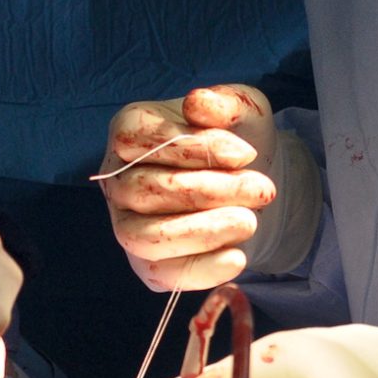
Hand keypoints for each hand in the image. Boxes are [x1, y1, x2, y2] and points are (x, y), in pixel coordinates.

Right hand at [98, 85, 316, 290]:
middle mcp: (117, 179)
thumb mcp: (242, 111)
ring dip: (199, 232)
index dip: (189, 148)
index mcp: (130, 131)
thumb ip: (222, 103)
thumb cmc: (237, 141)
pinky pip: (161, 274)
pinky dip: (201, 269)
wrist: (253, 183)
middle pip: (141, 189)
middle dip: (206, 191)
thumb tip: (199, 105)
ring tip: (248, 221)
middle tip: (260, 188)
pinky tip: (238, 256)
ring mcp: (127, 224)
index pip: (135, 138)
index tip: (244, 154)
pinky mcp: (148, 265)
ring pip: (140, 236)